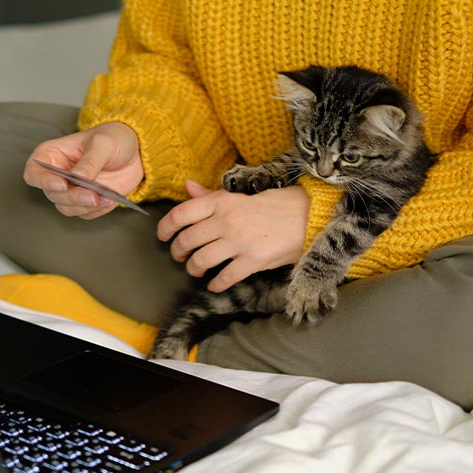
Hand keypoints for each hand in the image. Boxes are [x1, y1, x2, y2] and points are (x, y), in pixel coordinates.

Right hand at [23, 122, 143, 219]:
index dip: (43, 181)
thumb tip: (78, 178)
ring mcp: (71, 190)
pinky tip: (111, 199)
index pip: (34, 173)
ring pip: (67, 208)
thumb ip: (90, 161)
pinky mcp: (86, 202)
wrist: (134, 153)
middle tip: (93, 196)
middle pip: (53, 195)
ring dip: (87, 206)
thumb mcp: (103, 144)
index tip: (62, 184)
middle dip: (73, 197)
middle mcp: (57, 175)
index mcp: (52, 155)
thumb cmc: (113, 139)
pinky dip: (99, 209)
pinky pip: (86, 214)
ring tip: (107, 197)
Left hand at [157, 181, 310, 291]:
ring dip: (194, 269)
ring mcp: (239, 242)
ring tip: (197, 270)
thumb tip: (189, 188)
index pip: (181, 214)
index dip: (165, 227)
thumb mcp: (243, 193)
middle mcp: (226, 221)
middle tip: (179, 256)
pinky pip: (224, 278)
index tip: (162, 235)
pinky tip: (215, 284)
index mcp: (222, 201)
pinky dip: (215, 284)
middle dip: (178, 252)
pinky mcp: (252, 261)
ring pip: (201, 261)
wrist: (310, 216)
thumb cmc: (278, 203)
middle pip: (187, 240)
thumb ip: (213, 195)